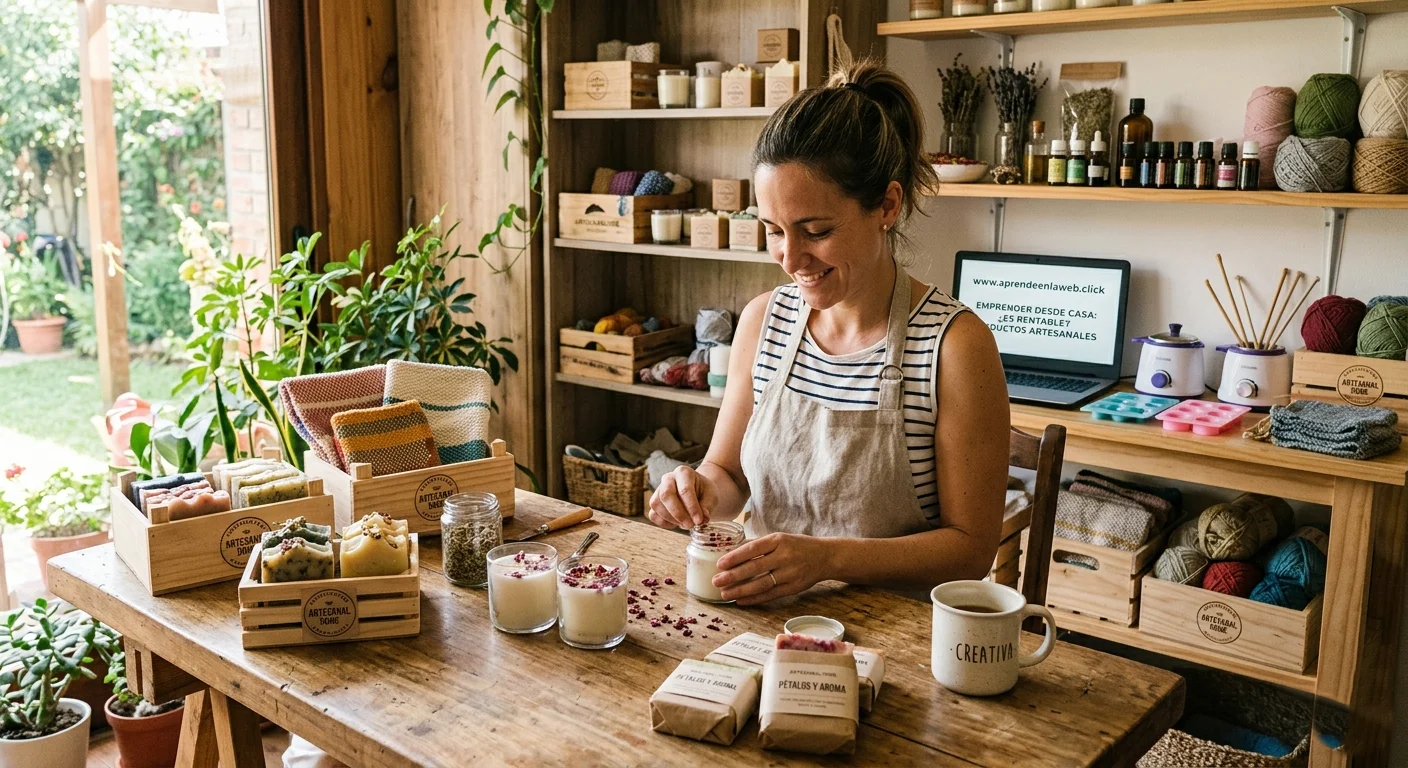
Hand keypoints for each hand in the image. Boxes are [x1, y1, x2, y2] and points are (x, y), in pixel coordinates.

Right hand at [648, 465, 713, 529]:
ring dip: (671, 519)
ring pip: (657, 504)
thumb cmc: (704, 492)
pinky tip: (677, 524)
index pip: (685, 489)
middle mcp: (668, 478)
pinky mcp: (655, 502)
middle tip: (690, 525)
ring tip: (686, 524)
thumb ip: (707, 507)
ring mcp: (658, 490)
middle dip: (678, 513)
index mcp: (684, 472)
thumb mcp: (711, 496)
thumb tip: (703, 519)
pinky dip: (664, 523)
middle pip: (666, 494)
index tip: (699, 521)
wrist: (698, 492)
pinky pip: (653, 514)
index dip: (692, 507)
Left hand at [713, 533, 830, 604]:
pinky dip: (754, 598)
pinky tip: (740, 600)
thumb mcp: (780, 538)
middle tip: (716, 581)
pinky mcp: (793, 588)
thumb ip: (760, 546)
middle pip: (755, 567)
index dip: (735, 557)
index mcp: (779, 540)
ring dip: (741, 590)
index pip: (753, 549)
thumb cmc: (797, 546)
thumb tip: (732, 553)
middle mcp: (785, 556)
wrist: (825, 556)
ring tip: (725, 593)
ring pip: (761, 584)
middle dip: (733, 576)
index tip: (719, 564)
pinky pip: (770, 595)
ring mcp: (790, 573)